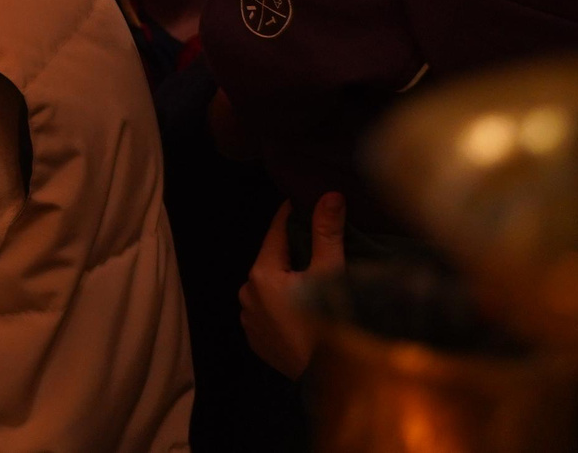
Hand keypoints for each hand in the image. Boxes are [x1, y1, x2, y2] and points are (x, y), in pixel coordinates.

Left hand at [239, 192, 345, 378]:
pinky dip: (283, 302)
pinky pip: (268, 309)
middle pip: (273, 258)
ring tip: (315, 273)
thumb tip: (329, 194)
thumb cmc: (330, 324)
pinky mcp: (256, 339)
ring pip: (270, 285)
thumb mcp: (331, 274)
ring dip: (288, 278)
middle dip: (293, 249)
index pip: (277, 231)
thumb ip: (327, 233)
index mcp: (261, 272)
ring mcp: (248, 318)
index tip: (306, 200)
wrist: (325, 382)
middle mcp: (246, 292)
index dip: (293, 214)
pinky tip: (304, 304)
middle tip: (319, 239)